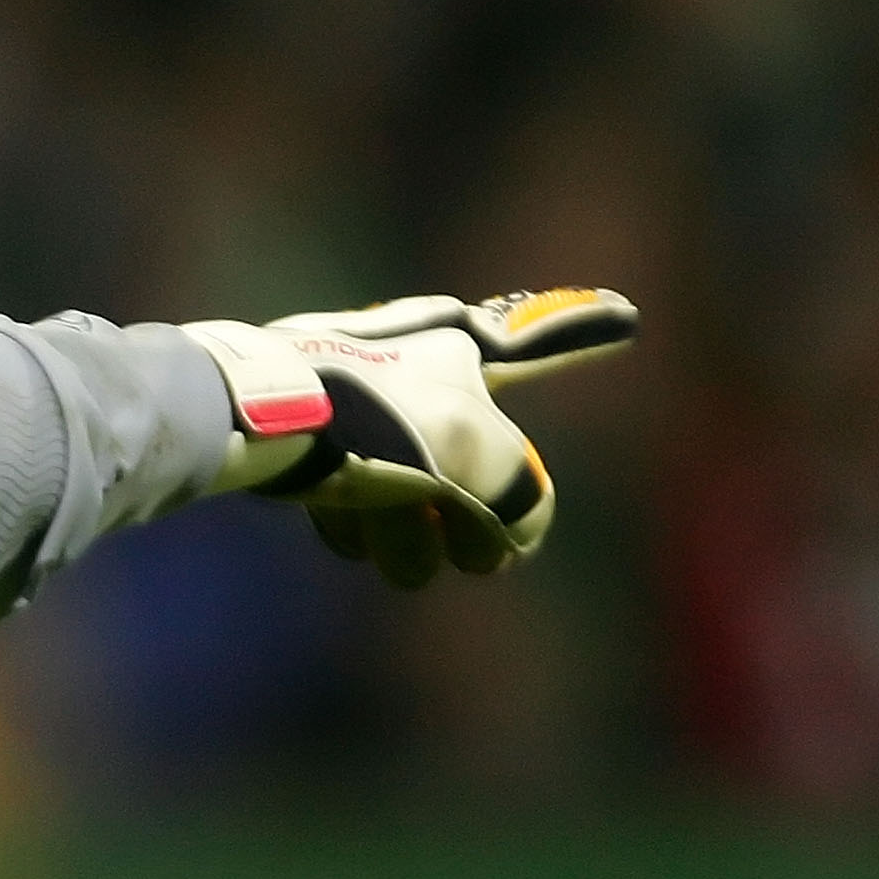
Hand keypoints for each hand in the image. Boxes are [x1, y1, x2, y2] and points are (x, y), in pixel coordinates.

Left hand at [184, 288, 638, 586]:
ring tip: (401, 563)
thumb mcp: (481, 461)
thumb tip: (514, 536)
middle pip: (465, 452)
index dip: (584, 332)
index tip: (625, 315)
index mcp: (461, 349)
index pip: (542, 344)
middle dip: (468, 515)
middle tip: (478, 560)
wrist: (254, 423)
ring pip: (404, 482)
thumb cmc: (375, 421)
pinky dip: (354, 522)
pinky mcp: (301, 435)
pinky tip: (348, 539)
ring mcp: (353, 397)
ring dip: (409, 533)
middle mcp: (409, 362)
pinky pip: (347, 491)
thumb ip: (522, 499)